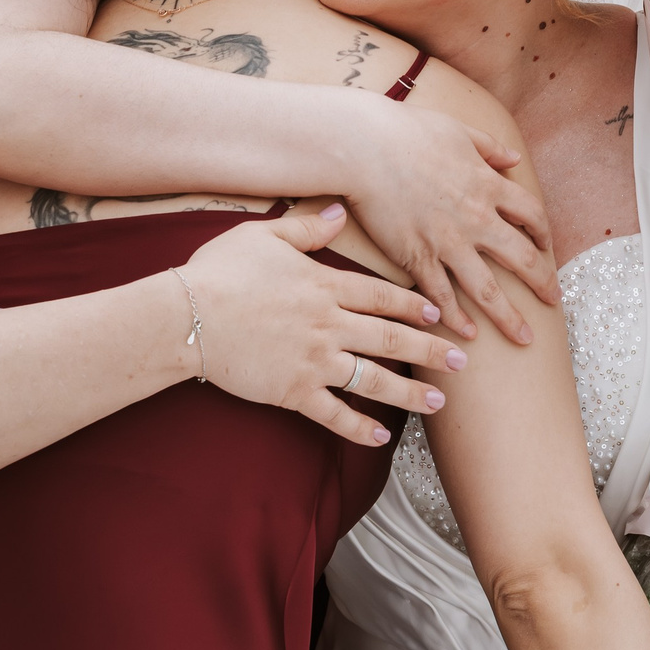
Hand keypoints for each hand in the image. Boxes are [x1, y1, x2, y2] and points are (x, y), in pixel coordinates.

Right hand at [181, 204, 469, 446]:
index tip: (440, 315)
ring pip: (373, 378)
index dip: (414, 306)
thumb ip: (306, 227)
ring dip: (410, 393)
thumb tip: (338, 211)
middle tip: (462, 362)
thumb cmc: (220, 271)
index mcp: (324, 285)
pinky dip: (359, 428)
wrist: (187, 316)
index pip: (382, 296)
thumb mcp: (264, 235)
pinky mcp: (293, 391)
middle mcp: (328, 324)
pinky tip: (381, 438)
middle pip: (390, 338)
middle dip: (431, 350)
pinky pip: (334, 414)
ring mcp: (313, 360)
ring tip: (438, 403)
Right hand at [340, 102, 554, 345]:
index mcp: (488, 185)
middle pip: (522, 259)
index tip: (546, 248)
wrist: (364, 148)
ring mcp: (448, 241)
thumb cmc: (407, 131)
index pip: (532, 215)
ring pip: (487, 289)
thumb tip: (513, 157)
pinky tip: (467, 334)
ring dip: (509, 317)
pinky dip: (455, 317)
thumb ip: (489, 147)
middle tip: (553, 302)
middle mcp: (475, 218)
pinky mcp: (417, 256)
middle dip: (542, 284)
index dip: (544, 233)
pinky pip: (442, 295)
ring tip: (524, 339)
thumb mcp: (458, 131)